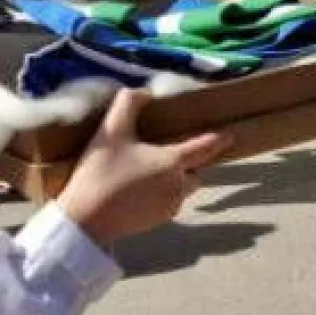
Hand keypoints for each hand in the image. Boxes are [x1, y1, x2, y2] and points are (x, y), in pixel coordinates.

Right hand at [57, 89, 232, 246]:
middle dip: (189, 163)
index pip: (204, 148)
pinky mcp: (158, 222)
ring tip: (149, 171)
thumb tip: (144, 92)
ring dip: (174, 179)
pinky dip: (161, 195)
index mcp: (173, 162)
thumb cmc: (100, 172)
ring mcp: (169, 207)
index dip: (217, 140)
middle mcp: (178, 186)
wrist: (85, 220)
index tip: (229, 136)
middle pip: (194, 171)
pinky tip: (139, 190)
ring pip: (182, 189)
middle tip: (167, 153)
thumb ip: (128, 103)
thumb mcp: (111, 130)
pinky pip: (168, 203)